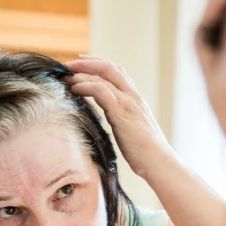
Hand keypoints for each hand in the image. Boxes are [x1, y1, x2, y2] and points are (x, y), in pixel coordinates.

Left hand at [66, 56, 175, 178]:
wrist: (159, 162)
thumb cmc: (146, 153)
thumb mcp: (133, 130)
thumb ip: (122, 120)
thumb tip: (111, 123)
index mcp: (136, 99)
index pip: (118, 73)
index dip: (99, 64)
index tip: (82, 62)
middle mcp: (133, 96)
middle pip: (109, 67)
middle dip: (86, 62)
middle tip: (68, 64)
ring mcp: (128, 102)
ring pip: (103, 75)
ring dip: (81, 73)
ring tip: (65, 76)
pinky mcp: (121, 112)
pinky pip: (100, 90)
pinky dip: (84, 86)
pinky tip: (74, 89)